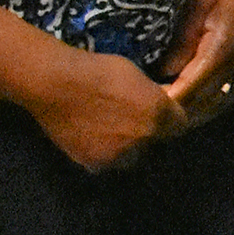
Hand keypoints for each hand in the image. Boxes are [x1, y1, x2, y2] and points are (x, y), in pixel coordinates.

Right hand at [29, 47, 189, 171]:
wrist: (54, 84)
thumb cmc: (97, 70)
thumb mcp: (136, 75)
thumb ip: (154, 95)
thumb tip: (164, 102)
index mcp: (158, 113)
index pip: (180, 125)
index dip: (172, 120)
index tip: (164, 115)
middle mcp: (144, 138)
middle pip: (156, 142)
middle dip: (150, 134)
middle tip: (134, 122)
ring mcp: (119, 154)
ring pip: (132, 156)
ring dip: (128, 147)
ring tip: (113, 132)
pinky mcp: (94, 164)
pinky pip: (107, 161)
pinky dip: (105, 152)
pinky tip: (96, 138)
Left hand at [158, 0, 233, 121]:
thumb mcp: (198, 5)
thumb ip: (183, 40)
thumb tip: (164, 71)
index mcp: (222, 49)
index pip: (192, 86)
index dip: (170, 100)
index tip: (145, 110)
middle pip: (204, 96)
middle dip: (179, 107)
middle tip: (148, 113)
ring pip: (214, 93)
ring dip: (191, 102)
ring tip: (164, 107)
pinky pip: (220, 82)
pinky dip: (201, 91)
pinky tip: (185, 90)